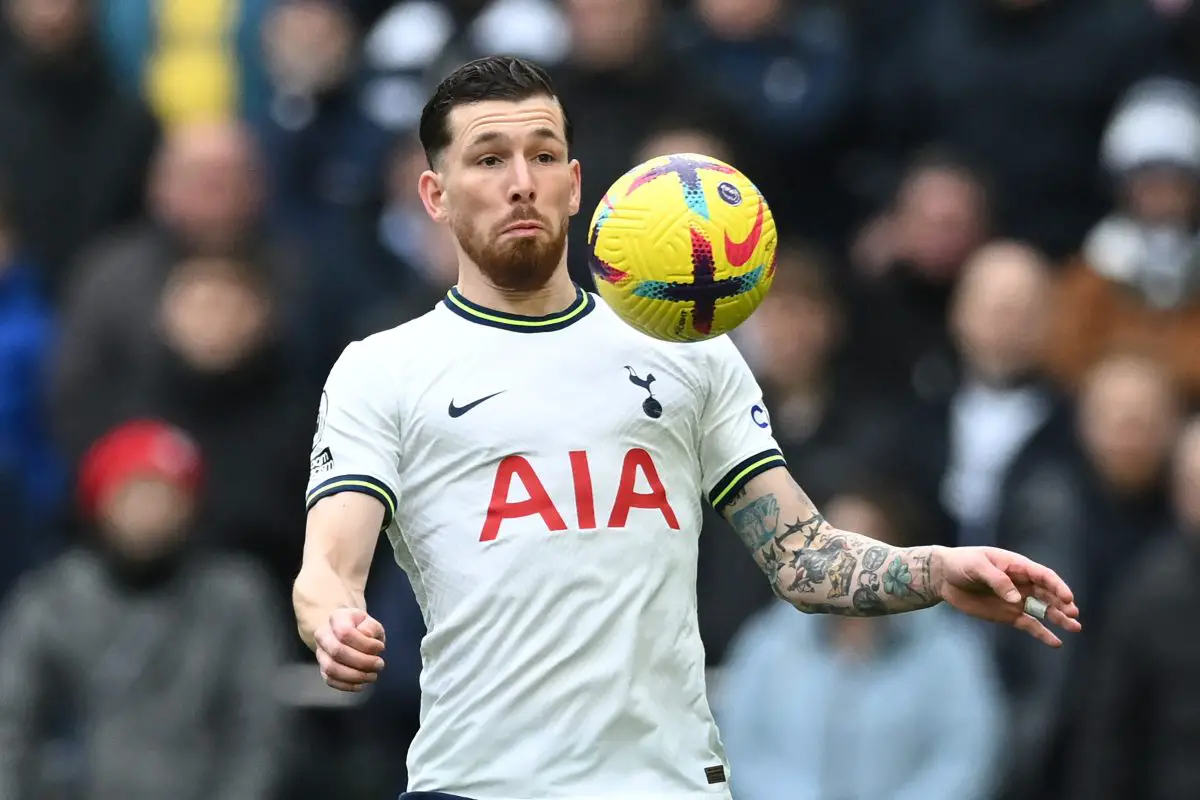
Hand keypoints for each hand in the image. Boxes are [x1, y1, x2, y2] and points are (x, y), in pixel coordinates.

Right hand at [315, 607, 385, 691]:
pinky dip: (348, 685)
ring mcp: (321, 653)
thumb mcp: (370, 621)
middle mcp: (323, 635)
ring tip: (372, 675)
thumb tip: (367, 636)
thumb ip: (371, 627)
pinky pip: (331, 681)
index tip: (381, 647)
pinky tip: (362, 683)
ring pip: (331, 669)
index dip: (365, 644)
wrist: (346, 632)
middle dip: (362, 662)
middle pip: (337, 652)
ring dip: (355, 676)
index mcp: (336, 619)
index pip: (345, 633)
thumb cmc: (361, 627)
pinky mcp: (322, 670)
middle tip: (379, 664)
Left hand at [931, 546, 1081, 646]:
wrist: (944, 577)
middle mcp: (1022, 583)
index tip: (1068, 598)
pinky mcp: (1008, 614)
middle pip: (1048, 594)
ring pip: (1044, 610)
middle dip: (1063, 604)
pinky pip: (1029, 625)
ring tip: (1075, 628)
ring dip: (1059, 619)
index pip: (1044, 576)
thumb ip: (997, 580)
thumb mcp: (977, 566)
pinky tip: (1056, 642)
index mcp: (1017, 566)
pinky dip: (1042, 633)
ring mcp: (1017, 600)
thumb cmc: (961, 564)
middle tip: (1073, 615)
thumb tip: (1016, 599)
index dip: (1058, 586)